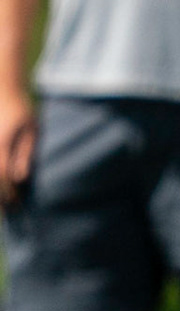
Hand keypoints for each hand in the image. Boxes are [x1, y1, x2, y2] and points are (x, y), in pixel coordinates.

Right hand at [0, 92, 34, 206]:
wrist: (3, 86)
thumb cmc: (21, 108)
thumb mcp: (31, 130)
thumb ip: (25, 154)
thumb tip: (20, 178)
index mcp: (1, 143)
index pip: (2, 175)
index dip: (9, 193)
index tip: (16, 204)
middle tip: (8, 210)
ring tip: (2, 203)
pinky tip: (2, 180)